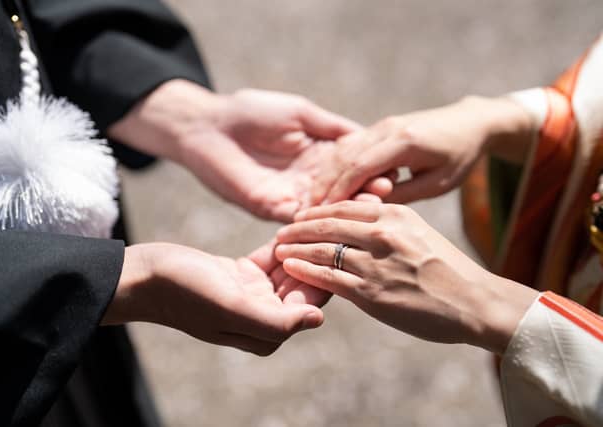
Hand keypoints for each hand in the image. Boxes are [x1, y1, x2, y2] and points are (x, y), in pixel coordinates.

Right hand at [104, 242, 323, 355]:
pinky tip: (296, 223)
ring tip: (322, 220)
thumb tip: (319, 319)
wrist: (142, 276)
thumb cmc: (182, 292)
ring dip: (304, 248)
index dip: (327, 275)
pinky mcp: (240, 274)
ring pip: (290, 270)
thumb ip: (274, 320)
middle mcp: (261, 315)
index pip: (309, 304)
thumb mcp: (230, 308)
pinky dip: (283, 243)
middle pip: (303, 286)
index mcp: (264, 332)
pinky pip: (271, 258)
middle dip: (319, 258)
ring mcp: (251, 294)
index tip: (340, 244)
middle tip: (337, 225)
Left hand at [108, 80, 388, 221]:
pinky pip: (302, 220)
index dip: (372, 169)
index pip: (354, 166)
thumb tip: (367, 134)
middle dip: (366, 193)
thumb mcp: (300, 113)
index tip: (393, 170)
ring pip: (328, 209)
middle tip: (388, 194)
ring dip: (349, 210)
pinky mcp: (274, 210)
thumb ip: (331, 127)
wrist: (209, 127)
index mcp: (321, 155)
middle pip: (345, 191)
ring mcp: (294, 197)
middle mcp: (313, 180)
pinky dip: (321, 221)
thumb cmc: (252, 111)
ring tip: (371, 208)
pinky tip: (338, 220)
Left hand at [275, 201, 537, 353]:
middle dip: (299, 227)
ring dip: (295, 248)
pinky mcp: (371, 292)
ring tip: (278, 248)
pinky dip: (304, 270)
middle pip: (328, 224)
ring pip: (323, 249)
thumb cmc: (448, 269)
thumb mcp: (419, 233)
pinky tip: (290, 267)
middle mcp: (383, 233)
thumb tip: (360, 224)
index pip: (345, 206)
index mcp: (396, 214)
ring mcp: (376, 262)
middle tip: (281, 231)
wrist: (474, 302)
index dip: (317, 210)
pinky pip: (328, 277)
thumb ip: (388, 225)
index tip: (301, 215)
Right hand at [313, 96, 534, 204]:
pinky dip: (335, 165)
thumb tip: (368, 209)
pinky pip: (350, 145)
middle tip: (306, 211)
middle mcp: (388, 128)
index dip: (338, 191)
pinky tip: (326, 185)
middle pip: (344, 157)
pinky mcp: (379, 127)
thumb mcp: (437, 183)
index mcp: (404, 142)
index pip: (360, 167)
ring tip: (311, 201)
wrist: (470, 122)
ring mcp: (381, 124)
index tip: (321, 213)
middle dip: (323, 185)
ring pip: (342, 150)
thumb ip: (403, 194)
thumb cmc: (459, 156)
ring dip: (325, 175)